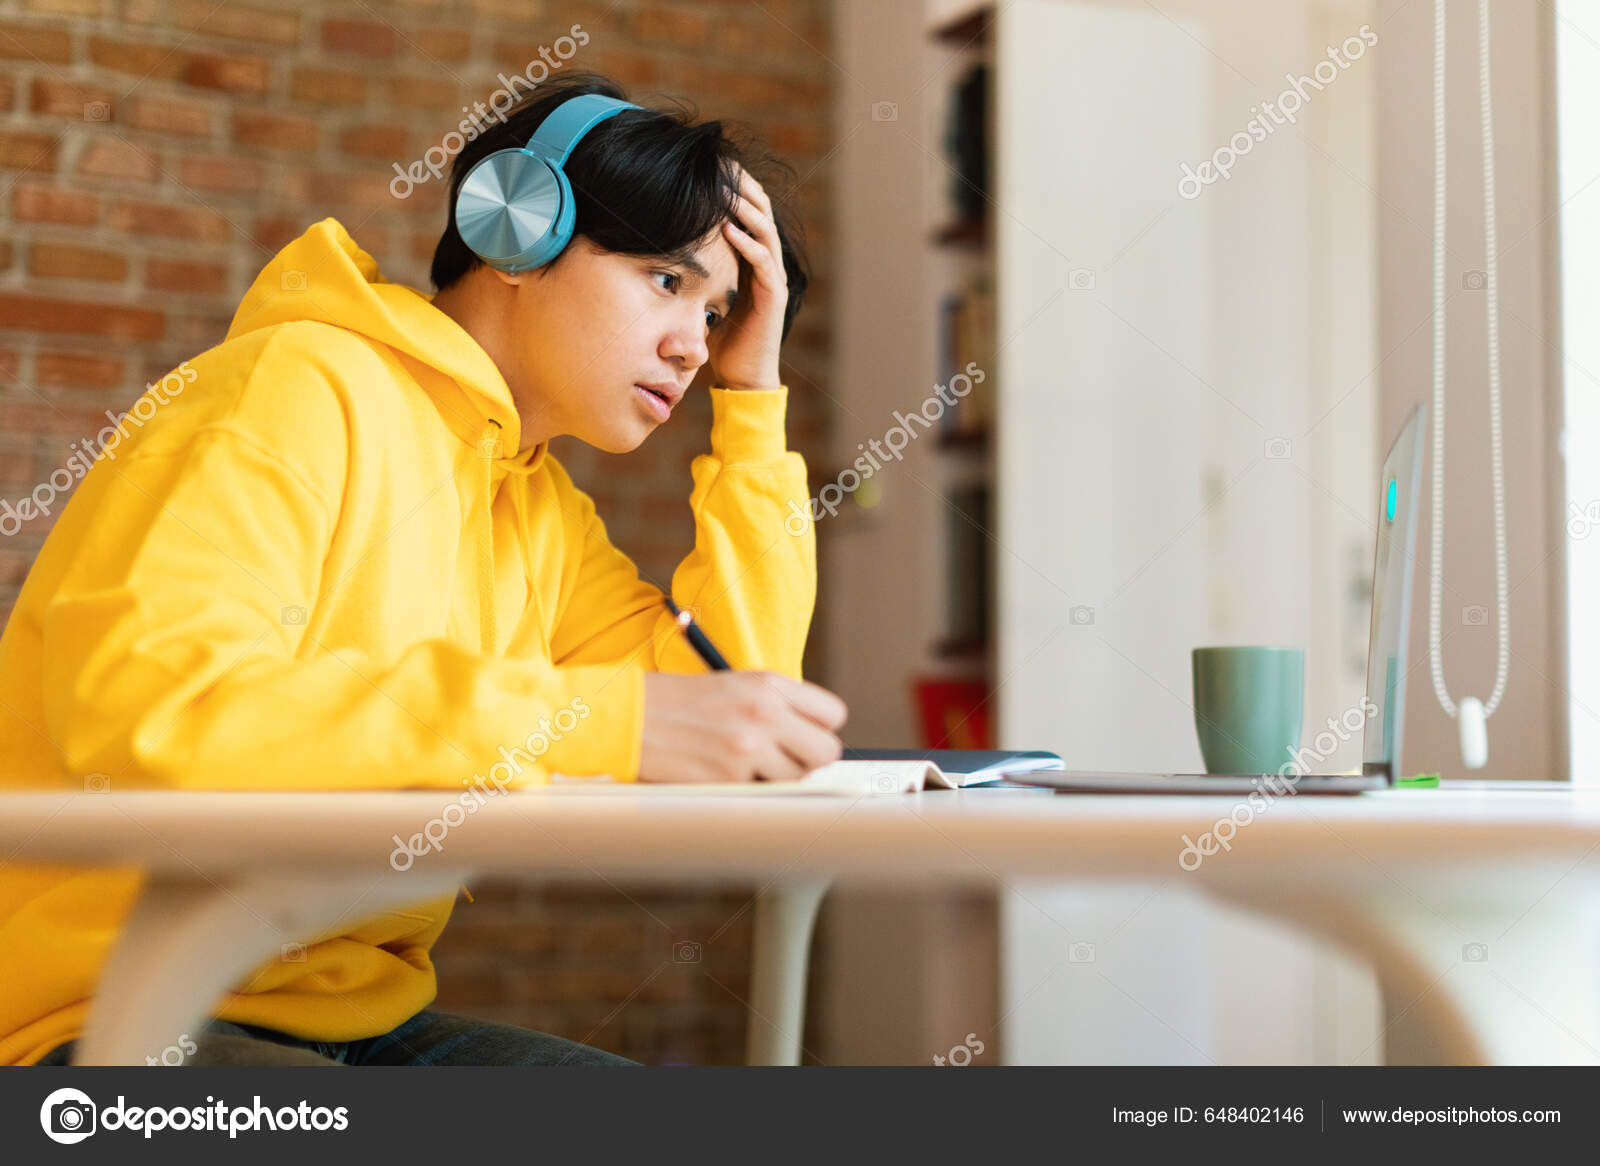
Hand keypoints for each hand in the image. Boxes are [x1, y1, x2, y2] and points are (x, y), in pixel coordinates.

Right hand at [637, 670, 847, 782]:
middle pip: (826, 752)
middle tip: (783, 758)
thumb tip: (814, 741)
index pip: (833, 715)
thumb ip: (777, 707)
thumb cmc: (682, 702)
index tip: (802, 735)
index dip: (820, 729)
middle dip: (810, 760)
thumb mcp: (736, 686)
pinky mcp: (729, 779)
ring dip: (777, 779)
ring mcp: (748, 748)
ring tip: (746, 764)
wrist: (630, 716)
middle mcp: (764, 713)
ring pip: (797, 780)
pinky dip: (747, 789)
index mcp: (769, 684)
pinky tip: (721, 772)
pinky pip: (761, 793)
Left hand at [707, 167, 787, 391]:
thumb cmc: (722, 336)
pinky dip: (748, 243)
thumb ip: (697, 268)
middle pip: (761, 212)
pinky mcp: (774, 296)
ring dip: (746, 209)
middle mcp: (767, 263)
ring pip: (765, 231)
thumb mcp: (705, 293)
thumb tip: (662, 246)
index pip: (748, 211)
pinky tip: (730, 228)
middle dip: (742, 187)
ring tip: (726, 190)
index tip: (713, 165)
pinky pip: (764, 263)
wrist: (743, 375)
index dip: (735, 187)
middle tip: (722, 165)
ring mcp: (773, 278)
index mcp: (752, 258)